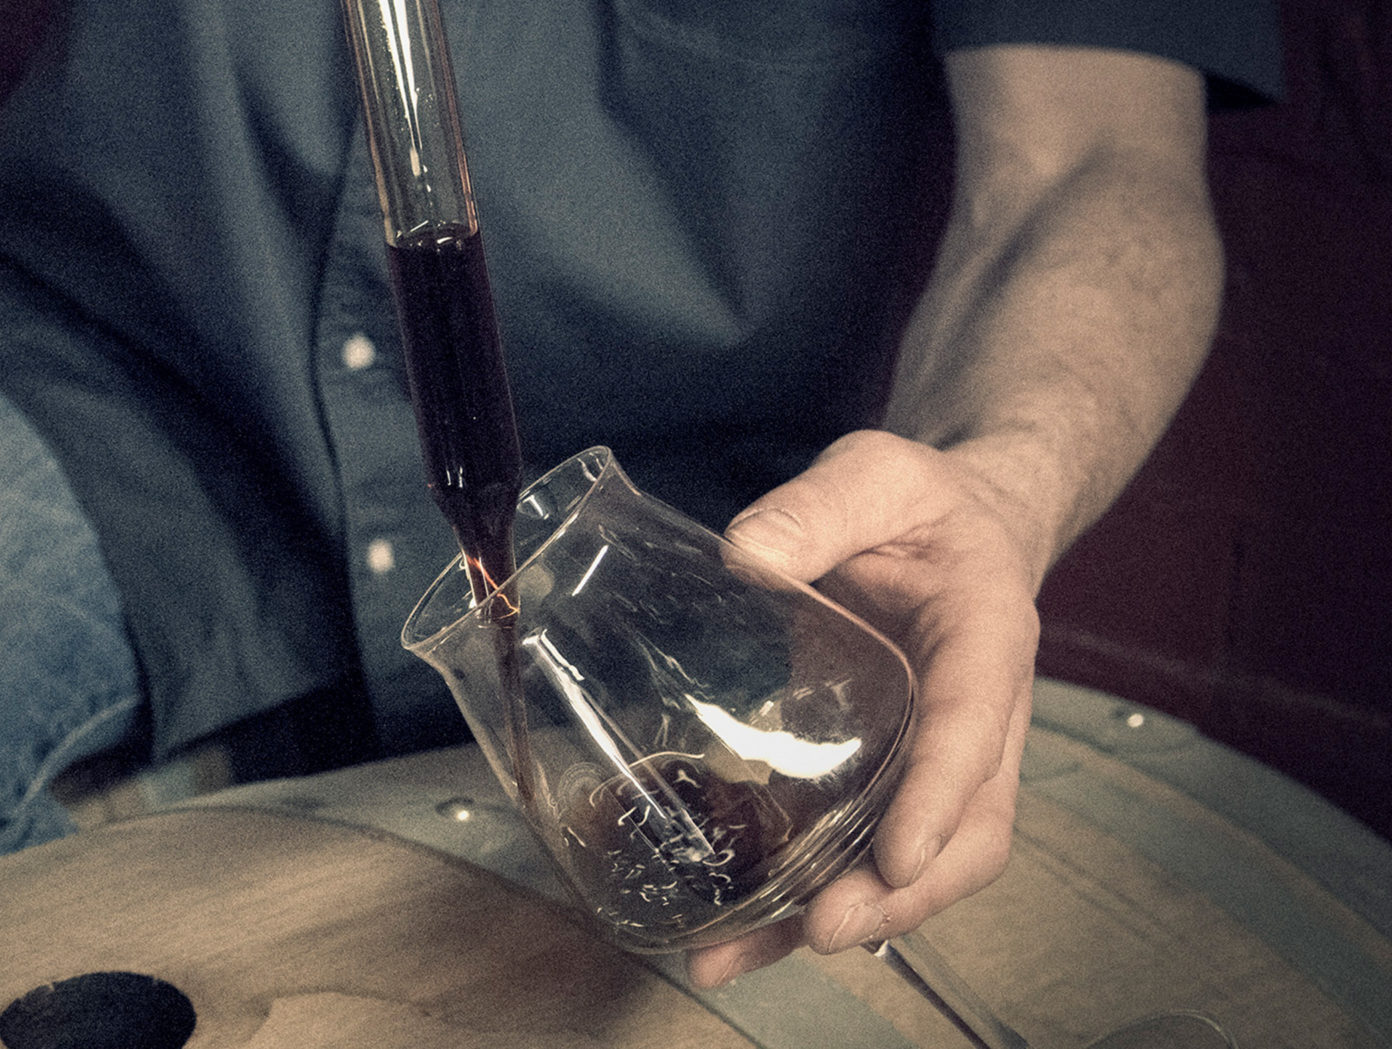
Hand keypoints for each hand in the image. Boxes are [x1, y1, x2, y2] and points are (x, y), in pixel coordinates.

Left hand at [685, 429, 1044, 988]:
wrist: (948, 527)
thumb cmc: (918, 506)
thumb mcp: (872, 473)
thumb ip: (818, 507)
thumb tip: (747, 555)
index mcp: (987, 639)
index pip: (975, 727)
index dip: (940, 797)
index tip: (897, 854)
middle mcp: (979, 719)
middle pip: (969, 832)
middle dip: (901, 895)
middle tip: (821, 930)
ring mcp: (937, 761)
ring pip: (920, 866)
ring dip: (841, 920)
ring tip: (737, 957)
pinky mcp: (887, 781)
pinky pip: (861, 855)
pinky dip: (802, 901)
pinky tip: (732, 933)